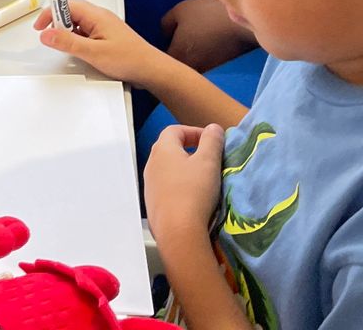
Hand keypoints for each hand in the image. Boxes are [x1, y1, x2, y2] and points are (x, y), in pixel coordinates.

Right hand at [35, 0, 160, 85]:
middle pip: (70, 12)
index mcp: (96, 15)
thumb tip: (46, 34)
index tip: (39, 26)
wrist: (151, 70)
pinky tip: (78, 52)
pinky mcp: (105, 36)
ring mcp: (102, 26)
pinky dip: (76, 40)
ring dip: (67, 33)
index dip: (50, 13)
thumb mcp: (93, 52)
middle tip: (49, 38)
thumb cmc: (129, 59)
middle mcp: (99, 17)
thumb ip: (68, 42)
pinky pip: (84, 32)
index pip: (66, 4)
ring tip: (65, 48)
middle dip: (56, 23)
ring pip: (77, 23)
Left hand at [144, 123, 224, 245]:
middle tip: (208, 159)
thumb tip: (213, 128)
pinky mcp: (152, 205)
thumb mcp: (209, 162)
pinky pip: (166, 189)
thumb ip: (212, 141)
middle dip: (189, 150)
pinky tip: (192, 199)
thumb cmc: (194, 192)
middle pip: (169, 149)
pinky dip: (179, 188)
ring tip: (203, 180)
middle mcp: (151, 165)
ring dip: (184, 170)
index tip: (211, 141)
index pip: (175, 130)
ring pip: (167, 170)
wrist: (178, 233)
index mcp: (162, 149)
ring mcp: (149, 186)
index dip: (194, 131)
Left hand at [162, 0, 255, 72]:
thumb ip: (165, 24)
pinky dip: (203, 58)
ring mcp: (208, 70)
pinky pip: (205, 65)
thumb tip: (164, 34)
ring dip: (189, 60)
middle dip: (172, 61)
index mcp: (178, 56)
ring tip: (192, 43)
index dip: (156, 58)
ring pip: (192, 68)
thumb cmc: (207, 14)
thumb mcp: (179, 10)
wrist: (242, 21)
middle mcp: (191, 69)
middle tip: (172, 46)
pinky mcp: (222, 68)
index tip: (157, 50)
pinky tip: (206, 44)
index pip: (160, 66)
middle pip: (176, 70)